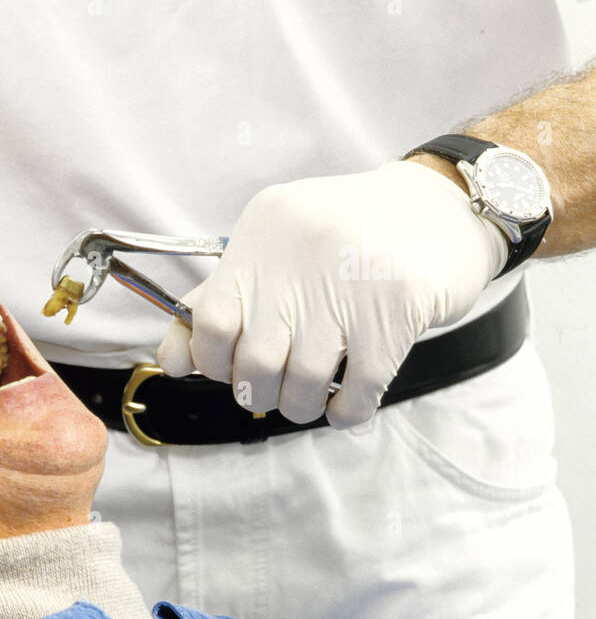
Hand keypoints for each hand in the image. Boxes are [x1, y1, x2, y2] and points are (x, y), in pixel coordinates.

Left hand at [157, 160, 506, 426]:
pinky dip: (346, 411)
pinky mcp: (400, 305)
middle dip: (257, 392)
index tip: (229, 369)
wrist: (443, 207)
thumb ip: (223, 301)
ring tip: (307, 399)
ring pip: (304, 380)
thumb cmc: (348, 240)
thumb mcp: (279, 250)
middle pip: (256, 360)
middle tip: (271, 390)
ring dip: (300, 406)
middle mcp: (302, 247)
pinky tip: (345, 405)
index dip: (214, 362)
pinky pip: (360, 387)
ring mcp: (352, 276)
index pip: (212, 322)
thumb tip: (175, 361)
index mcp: (264, 229)